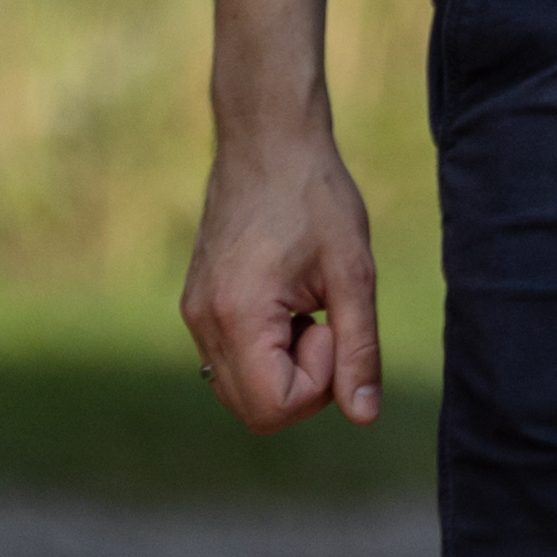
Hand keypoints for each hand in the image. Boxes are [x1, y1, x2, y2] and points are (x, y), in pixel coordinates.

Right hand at [183, 124, 391, 432]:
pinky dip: (267, 351)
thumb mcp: (352, 273)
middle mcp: (203, 322)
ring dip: (286, 367)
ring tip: (305, 308)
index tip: (329, 326)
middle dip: (304, 383)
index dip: (318, 384)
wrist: (267, 142)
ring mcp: (193, 315)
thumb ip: (359, 349)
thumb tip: (363, 415)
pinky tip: (287, 303)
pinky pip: (232, 362)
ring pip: (242, 390)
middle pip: (255, 410)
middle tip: (321, 321)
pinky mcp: (196, 306)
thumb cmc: (314, 197)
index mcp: (238, 315)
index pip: (274, 408)